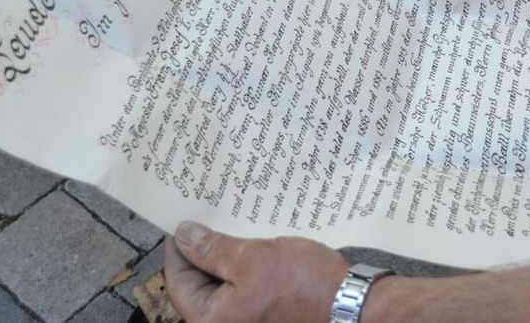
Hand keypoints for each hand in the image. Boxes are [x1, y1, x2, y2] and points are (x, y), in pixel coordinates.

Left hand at [164, 221, 349, 322]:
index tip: (185, 219)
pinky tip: (254, 243)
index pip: (178, 278)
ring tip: (235, 226)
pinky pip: (243, 289)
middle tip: (212, 216)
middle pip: (200, 282)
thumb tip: (184, 236)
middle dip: (206, 248)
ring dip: (227, 255)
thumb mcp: (252, 257)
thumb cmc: (306, 287)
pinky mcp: (264, 315)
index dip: (180, 245)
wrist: (351, 305)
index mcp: (210, 320)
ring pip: (223, 283)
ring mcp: (245, 321)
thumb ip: (213, 248)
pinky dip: (245, 267)